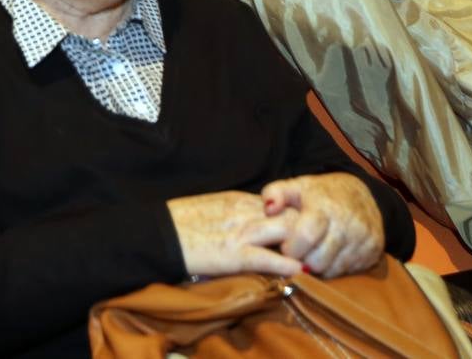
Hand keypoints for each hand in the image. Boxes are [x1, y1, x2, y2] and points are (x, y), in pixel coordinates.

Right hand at [167, 190, 304, 277]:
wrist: (157, 232)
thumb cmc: (179, 221)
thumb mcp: (213, 207)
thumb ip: (234, 212)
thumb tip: (252, 221)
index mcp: (238, 199)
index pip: (281, 203)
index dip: (296, 217)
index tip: (305, 231)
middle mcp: (245, 211)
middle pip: (291, 214)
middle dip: (307, 231)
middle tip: (315, 248)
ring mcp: (240, 232)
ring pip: (287, 231)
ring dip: (302, 247)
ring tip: (313, 261)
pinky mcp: (233, 254)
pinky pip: (267, 257)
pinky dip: (286, 265)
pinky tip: (299, 272)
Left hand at [261, 173, 383, 277]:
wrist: (360, 194)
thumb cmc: (319, 194)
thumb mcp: (296, 186)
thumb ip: (275, 193)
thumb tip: (268, 208)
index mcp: (325, 205)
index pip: (306, 235)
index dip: (292, 248)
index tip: (285, 247)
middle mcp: (348, 222)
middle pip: (318, 260)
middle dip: (303, 260)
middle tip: (299, 253)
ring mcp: (363, 238)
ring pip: (332, 269)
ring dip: (318, 266)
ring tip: (312, 252)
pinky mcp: (373, 251)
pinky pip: (346, 271)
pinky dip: (334, 267)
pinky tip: (329, 254)